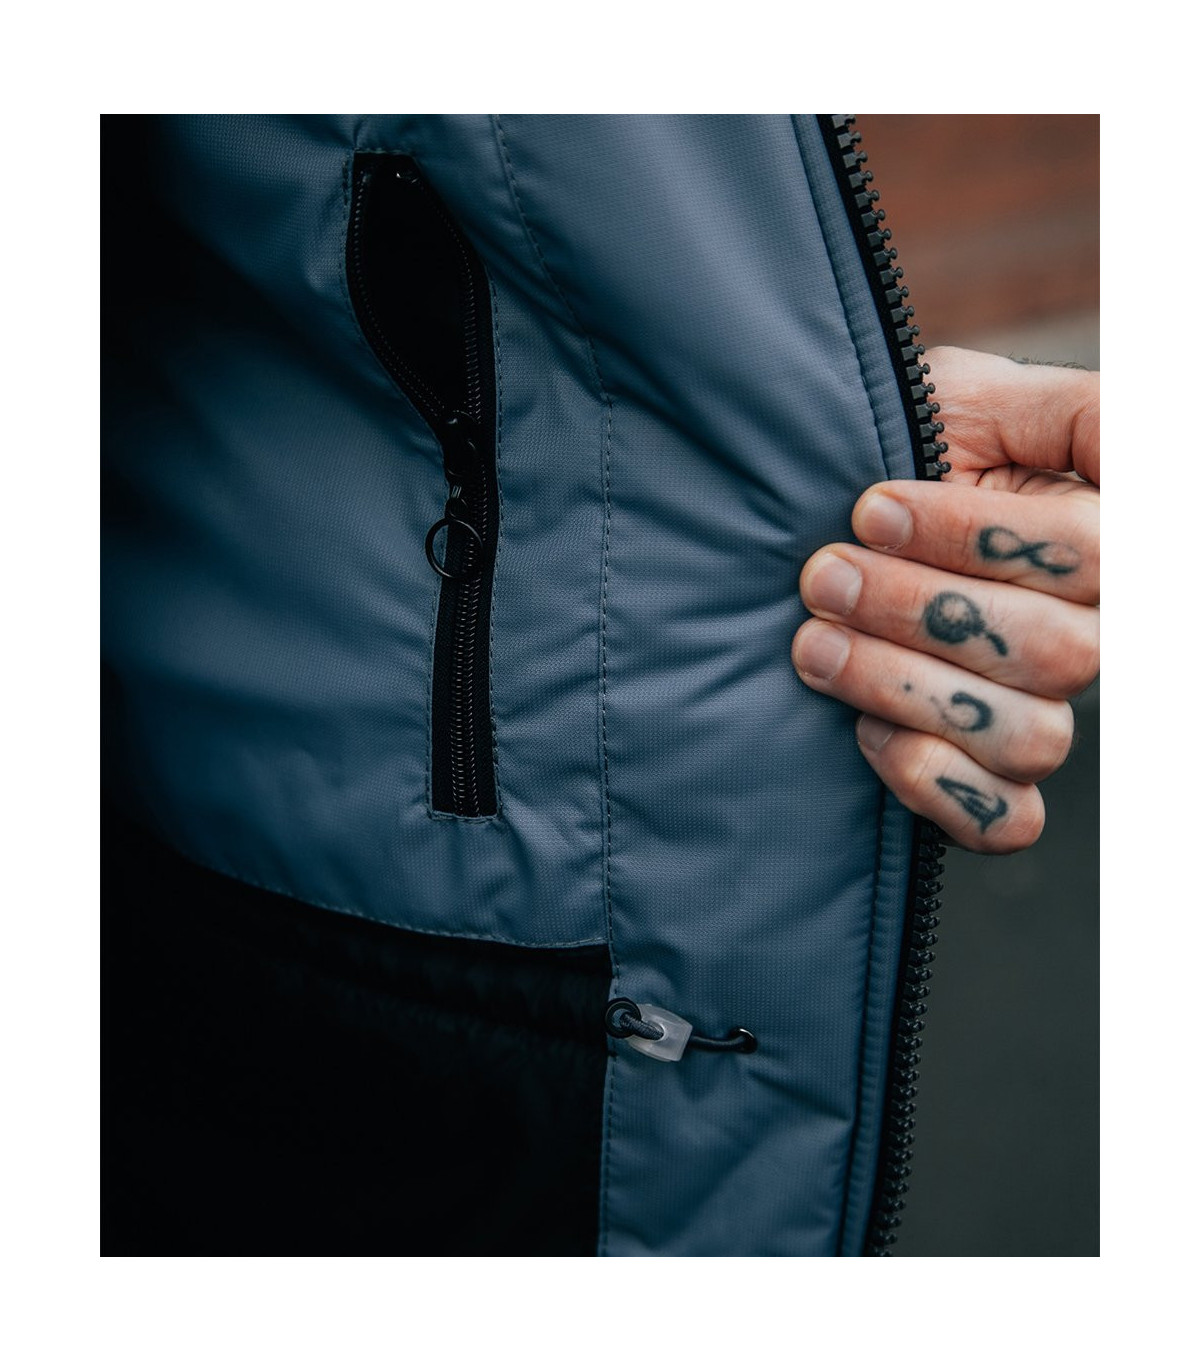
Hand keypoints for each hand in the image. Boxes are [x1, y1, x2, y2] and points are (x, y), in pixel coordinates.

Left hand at [791, 346, 1098, 852]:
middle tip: (822, 576)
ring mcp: (1043, 710)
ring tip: (814, 645)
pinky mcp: (989, 774)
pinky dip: (937, 788)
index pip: (1090, 555)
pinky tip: (865, 733)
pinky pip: (1006, 820)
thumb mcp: (973, 399)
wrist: (830, 521)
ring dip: (906, 691)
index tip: (870, 508)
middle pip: (1056, 654)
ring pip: (1030, 738)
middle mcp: (1090, 633)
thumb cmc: (910, 448)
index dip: (971, 538)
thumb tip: (1137, 438)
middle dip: (918, 610)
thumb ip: (1068, 409)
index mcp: (1103, 537)